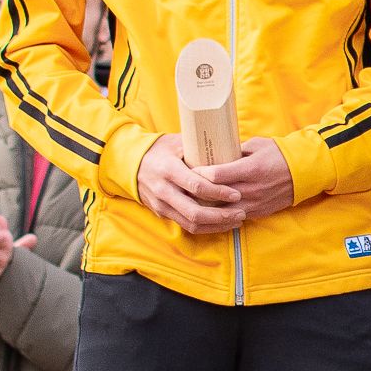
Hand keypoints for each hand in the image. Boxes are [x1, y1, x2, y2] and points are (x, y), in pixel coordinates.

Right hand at [136, 134, 254, 234]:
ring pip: (191, 223)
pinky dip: (206, 227)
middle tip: (241, 212)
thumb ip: (200, 150)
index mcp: (169, 170)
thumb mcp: (178, 143)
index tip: (236, 194)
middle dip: (221, 216)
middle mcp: (164, 190)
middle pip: (195, 212)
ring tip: (236, 220)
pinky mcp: (162, 213)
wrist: (130, 162)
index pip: (197, 186)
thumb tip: (231, 151)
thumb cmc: (161, 149)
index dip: (219, 192)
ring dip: (216, 225)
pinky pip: (186, 225)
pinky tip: (222, 224)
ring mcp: (161, 204)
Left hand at [198, 138, 296, 222]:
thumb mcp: (256, 145)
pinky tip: (211, 209)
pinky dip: (222, 214)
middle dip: (198, 190)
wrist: (304, 172)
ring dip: (208, 207)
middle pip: (216, 195)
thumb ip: (235, 151)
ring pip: (222, 211)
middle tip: (186, 184)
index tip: (190, 168)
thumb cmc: (279, 154)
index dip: (199, 172)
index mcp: (250, 169)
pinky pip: (234, 217)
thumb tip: (215, 153)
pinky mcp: (258, 212)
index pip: (216, 175)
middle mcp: (251, 189)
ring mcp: (255, 203)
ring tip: (195, 200)